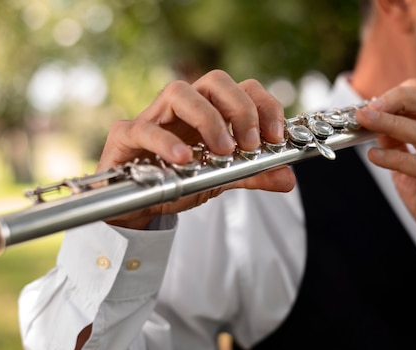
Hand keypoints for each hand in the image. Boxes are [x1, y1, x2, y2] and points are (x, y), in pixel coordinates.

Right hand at [97, 70, 295, 229]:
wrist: (137, 203)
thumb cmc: (178, 179)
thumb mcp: (221, 179)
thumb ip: (252, 175)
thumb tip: (287, 177)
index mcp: (212, 110)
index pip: (244, 89)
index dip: (264, 106)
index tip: (276, 137)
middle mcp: (185, 107)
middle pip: (215, 80)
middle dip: (240, 109)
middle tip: (250, 145)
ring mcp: (155, 117)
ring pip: (179, 92)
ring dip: (208, 119)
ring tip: (222, 151)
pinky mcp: (127, 135)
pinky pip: (144, 129)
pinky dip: (166, 142)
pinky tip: (184, 159)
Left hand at [356, 80, 415, 289]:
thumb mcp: (412, 167)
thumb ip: (398, 144)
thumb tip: (374, 123)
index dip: (403, 92)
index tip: (374, 100)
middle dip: (399, 98)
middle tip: (369, 106)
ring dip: (390, 124)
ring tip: (365, 122)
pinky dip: (395, 158)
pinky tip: (375, 156)